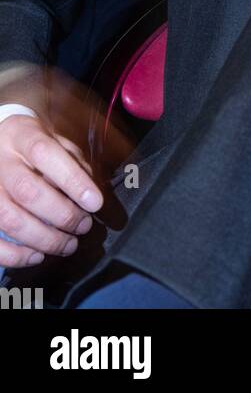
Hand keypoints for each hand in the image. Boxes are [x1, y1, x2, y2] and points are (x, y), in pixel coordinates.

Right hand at [0, 64, 134, 270]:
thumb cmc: (36, 142)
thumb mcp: (57, 139)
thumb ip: (77, 160)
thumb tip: (99, 188)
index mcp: (24, 135)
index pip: (46, 154)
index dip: (73, 180)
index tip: (96, 203)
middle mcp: (1, 161)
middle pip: (29, 191)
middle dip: (62, 215)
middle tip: (84, 226)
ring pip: (11, 219)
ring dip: (44, 239)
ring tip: (69, 244)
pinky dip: (15, 255)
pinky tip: (38, 256)